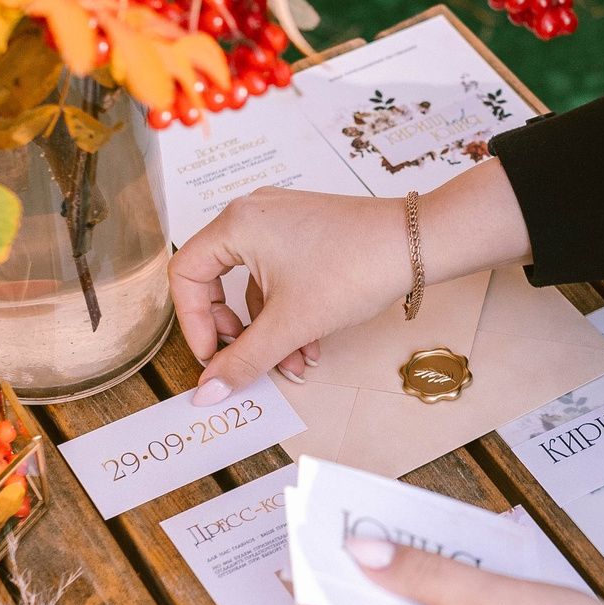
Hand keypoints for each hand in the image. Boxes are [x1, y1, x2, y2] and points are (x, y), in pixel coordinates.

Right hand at [169, 189, 410, 399]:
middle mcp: (253, 213)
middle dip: (238, 331)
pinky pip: (280, 275)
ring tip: (298, 363)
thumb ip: (243, 360)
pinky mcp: (306, 231)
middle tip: (250, 359)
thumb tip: (208, 391)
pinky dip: (289, 310)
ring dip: (270, 329)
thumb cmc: (354, 268)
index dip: (194, 324)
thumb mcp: (291, 324)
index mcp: (236, 224)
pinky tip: (312, 344)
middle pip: (216, 280)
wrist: (418, 244)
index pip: (185, 275)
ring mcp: (281, 219)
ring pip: (255, 284)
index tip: (214, 358)